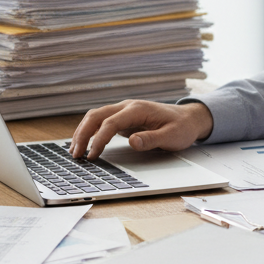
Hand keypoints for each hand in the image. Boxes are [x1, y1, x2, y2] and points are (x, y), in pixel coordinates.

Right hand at [69, 99, 213, 159]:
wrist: (189, 118)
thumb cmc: (181, 127)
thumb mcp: (171, 136)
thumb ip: (151, 139)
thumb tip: (132, 142)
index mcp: (137, 109)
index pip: (110, 122)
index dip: (99, 139)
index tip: (92, 156)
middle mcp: (127, 107)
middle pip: (96, 116)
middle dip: (83, 134)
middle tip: (75, 154)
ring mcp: (124, 111)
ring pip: (96, 117)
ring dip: (83, 132)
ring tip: (74, 151)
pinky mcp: (123, 118)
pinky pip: (101, 122)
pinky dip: (90, 131)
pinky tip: (84, 143)